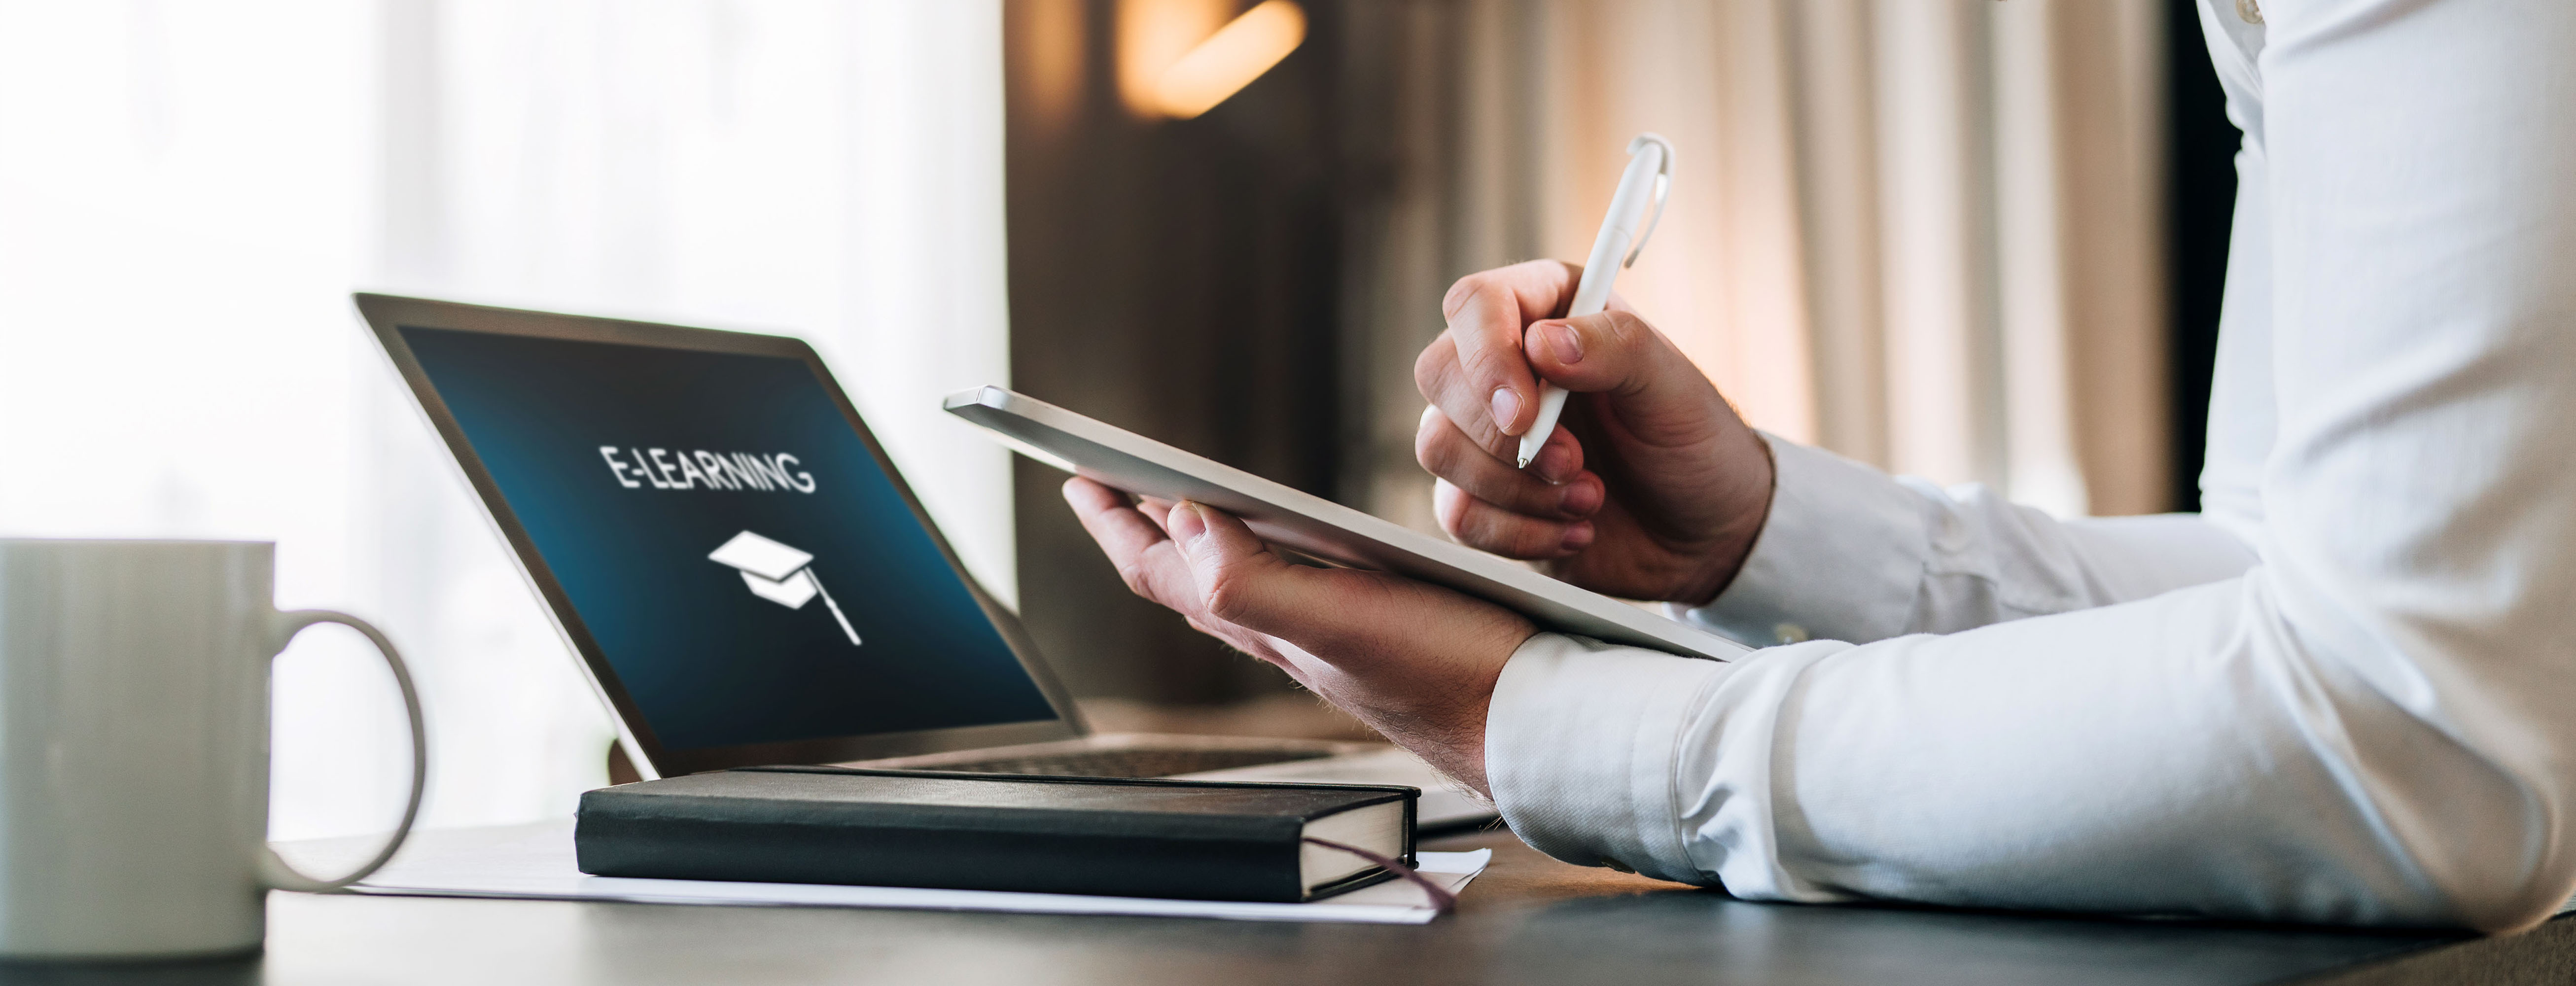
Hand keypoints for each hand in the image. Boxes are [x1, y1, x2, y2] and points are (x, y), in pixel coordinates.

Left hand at [1062, 477, 1533, 794]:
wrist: (1532, 725)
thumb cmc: (1450, 678)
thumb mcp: (1342, 622)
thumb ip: (1254, 581)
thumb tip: (1184, 523)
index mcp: (1268, 626)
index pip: (1163, 570)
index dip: (1115, 523)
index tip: (1077, 477)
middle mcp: (1288, 634)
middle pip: (1189, 576)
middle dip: (1144, 528)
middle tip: (1108, 485)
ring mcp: (1327, 638)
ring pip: (1238, 586)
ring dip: (1200, 542)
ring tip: (1180, 508)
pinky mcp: (1374, 634)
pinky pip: (1293, 589)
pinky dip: (1269, 556)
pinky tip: (1292, 547)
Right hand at [1415, 260, 1773, 604]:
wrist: (1704, 531)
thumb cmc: (1693, 442)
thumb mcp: (1673, 387)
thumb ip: (1616, 348)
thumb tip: (1541, 345)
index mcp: (1547, 311)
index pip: (1475, 304)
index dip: (1485, 356)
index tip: (1524, 414)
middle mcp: (1504, 364)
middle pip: (1438, 374)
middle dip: (1501, 435)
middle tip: (1576, 463)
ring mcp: (1484, 432)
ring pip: (1437, 447)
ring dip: (1516, 489)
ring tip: (1590, 498)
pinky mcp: (1481, 496)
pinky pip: (1456, 514)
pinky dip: (1518, 534)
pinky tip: (1576, 531)